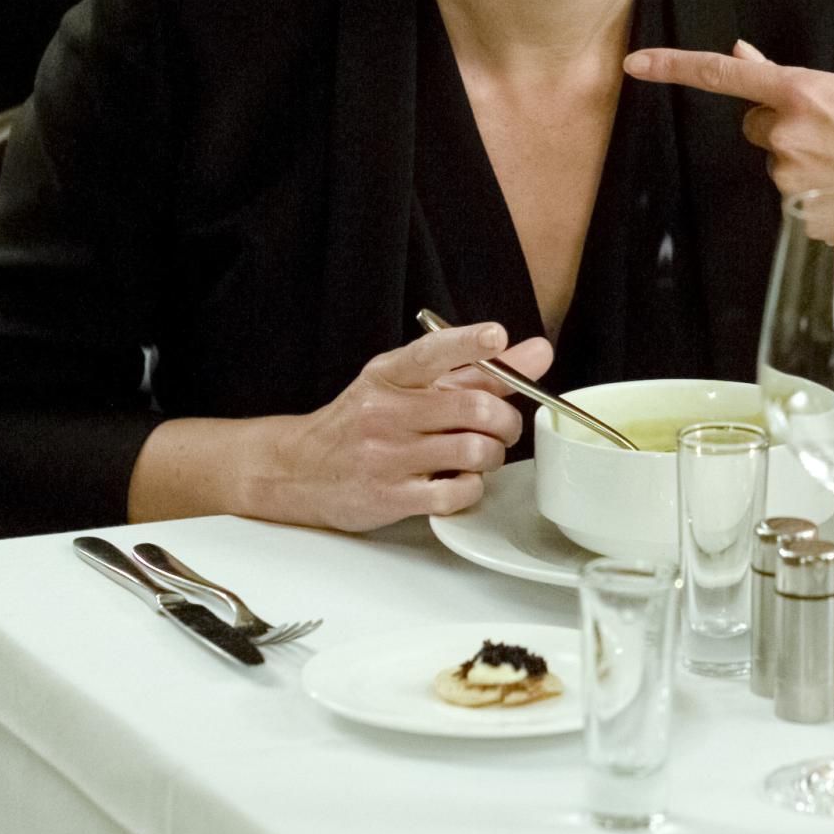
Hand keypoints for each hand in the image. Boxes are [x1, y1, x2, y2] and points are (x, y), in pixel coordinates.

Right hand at [246, 321, 553, 531]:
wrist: (298, 469)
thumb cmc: (361, 422)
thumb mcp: (403, 384)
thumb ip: (472, 369)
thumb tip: (535, 352)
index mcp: (390, 375)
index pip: (432, 351)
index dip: (469, 342)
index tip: (496, 337)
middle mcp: (387, 411)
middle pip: (473, 407)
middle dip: (505, 419)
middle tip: (502, 426)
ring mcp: (387, 455)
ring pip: (474, 450)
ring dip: (492, 455)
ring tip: (481, 454)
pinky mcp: (390, 497)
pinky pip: (456, 492)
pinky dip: (472, 488)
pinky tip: (461, 480)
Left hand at [623, 38, 833, 196]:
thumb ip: (782, 76)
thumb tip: (740, 54)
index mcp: (798, 92)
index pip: (721, 76)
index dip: (672, 67)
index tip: (633, 63)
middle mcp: (786, 133)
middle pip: (754, 126)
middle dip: (781, 128)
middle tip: (830, 135)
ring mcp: (790, 176)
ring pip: (774, 162)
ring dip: (800, 161)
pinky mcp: (798, 214)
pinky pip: (790, 197)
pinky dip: (812, 193)